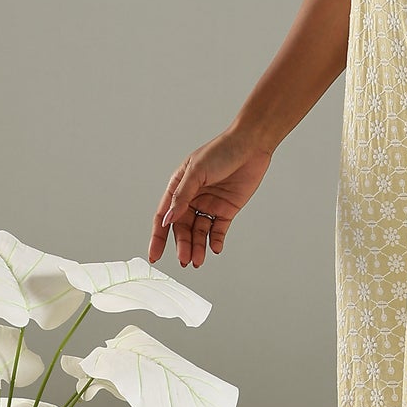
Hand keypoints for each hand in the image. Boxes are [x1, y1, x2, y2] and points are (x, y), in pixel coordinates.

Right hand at [148, 122, 275, 268]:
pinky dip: (216, 240)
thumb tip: (168, 219)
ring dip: (197, 246)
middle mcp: (192, 198)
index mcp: (179, 187)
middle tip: (185, 260)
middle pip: (183, 228)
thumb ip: (182, 196)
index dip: (158, 237)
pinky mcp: (227, 209)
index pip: (164, 216)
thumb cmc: (221, 151)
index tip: (154, 256)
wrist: (252, 145)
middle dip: (182, 245)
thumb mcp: (197, 171)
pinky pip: (219, 230)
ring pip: (199, 232)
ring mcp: (210, 204)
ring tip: (198, 261)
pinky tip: (215, 249)